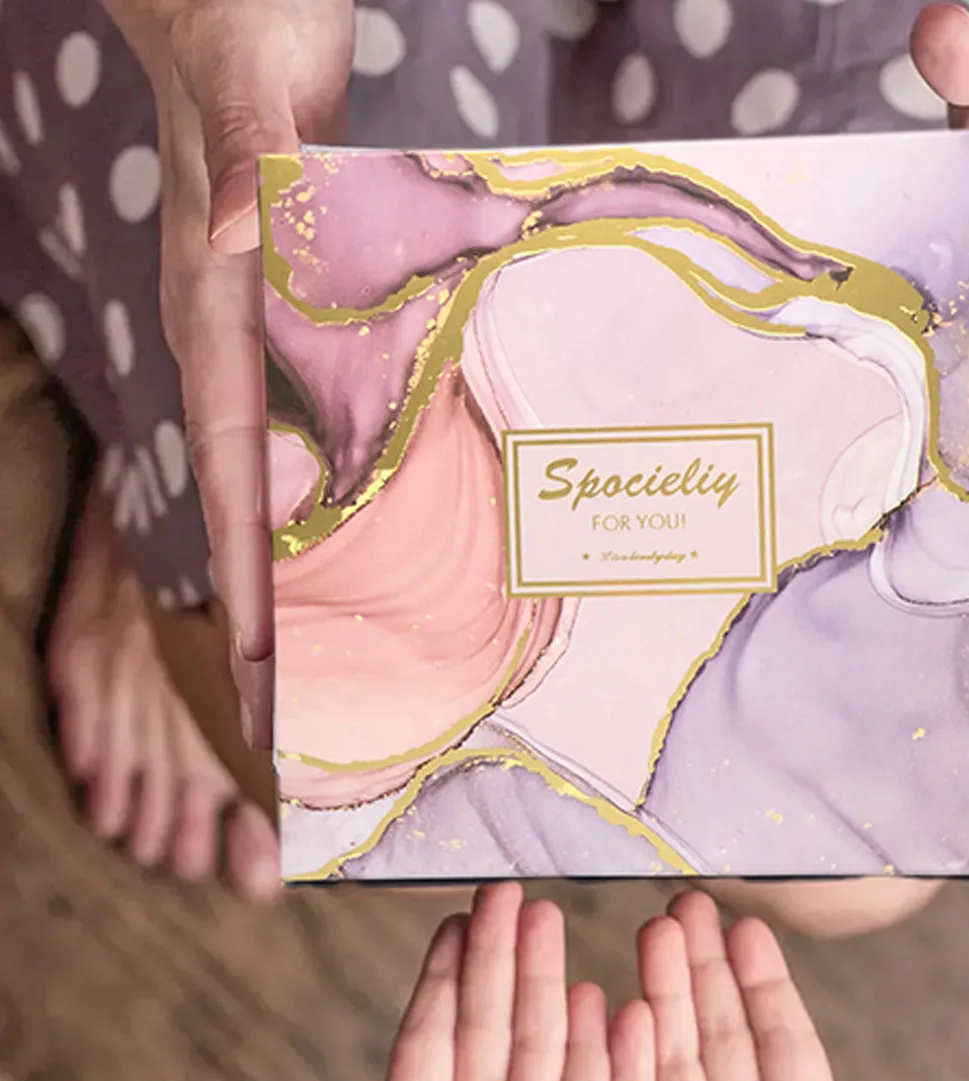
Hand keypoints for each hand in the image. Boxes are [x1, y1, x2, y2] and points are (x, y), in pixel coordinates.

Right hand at [101, 0, 353, 744]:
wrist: (243, 3)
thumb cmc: (248, 31)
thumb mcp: (259, 88)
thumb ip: (253, 160)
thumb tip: (247, 237)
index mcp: (215, 308)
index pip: (230, 467)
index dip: (245, 572)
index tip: (257, 673)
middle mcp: (235, 338)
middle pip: (248, 502)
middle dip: (261, 613)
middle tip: (277, 722)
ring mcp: (269, 334)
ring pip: (280, 479)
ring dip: (296, 575)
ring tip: (315, 670)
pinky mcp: (304, 318)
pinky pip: (318, 430)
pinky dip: (330, 502)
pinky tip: (355, 546)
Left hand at [216, 883, 609, 1080]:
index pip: (429, 1038)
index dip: (444, 977)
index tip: (456, 918)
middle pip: (489, 1027)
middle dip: (499, 958)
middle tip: (505, 890)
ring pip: (542, 1050)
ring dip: (548, 984)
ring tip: (549, 919)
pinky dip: (602, 1059)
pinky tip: (607, 1003)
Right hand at [609, 892, 968, 1080]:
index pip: (782, 1048)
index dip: (762, 986)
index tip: (746, 926)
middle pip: (717, 1037)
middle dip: (702, 968)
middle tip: (686, 905)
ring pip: (665, 1058)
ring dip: (656, 992)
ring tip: (650, 930)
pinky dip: (608, 1055)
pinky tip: (602, 1002)